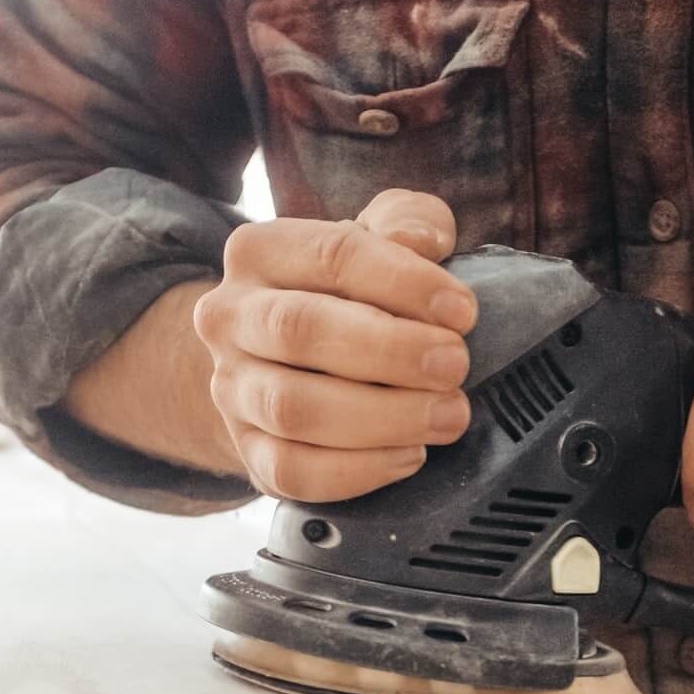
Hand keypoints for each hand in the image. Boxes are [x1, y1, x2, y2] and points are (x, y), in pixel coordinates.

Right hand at [193, 190, 478, 501]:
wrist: (285, 361)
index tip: (463, 312)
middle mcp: (230, 317)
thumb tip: (422, 241)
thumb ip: (408, 222)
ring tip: (447, 416)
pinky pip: (292, 471)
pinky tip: (409, 455)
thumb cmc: (348, 292)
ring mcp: (231, 389)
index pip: (332, 255)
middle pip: (300, 331)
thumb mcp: (379, 238)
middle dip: (390, 352)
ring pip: (293, 409)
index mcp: (260, 251)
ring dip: (383, 417)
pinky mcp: (247, 450)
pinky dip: (359, 470)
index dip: (405, 283)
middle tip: (456, 367)